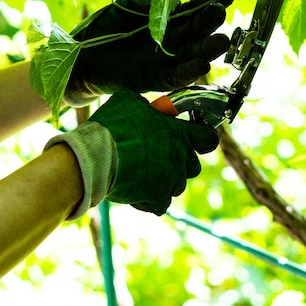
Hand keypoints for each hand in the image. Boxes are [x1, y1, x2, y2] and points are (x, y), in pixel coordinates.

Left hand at [64, 0, 234, 105]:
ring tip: (222, 41)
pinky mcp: (152, 79)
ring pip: (191, 55)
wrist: (80, 56)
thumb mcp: (125, 6)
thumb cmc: (103, 28)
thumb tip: (173, 3)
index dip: (211, 2)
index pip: (193, 11)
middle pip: (196, 32)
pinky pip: (175, 77)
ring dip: (207, 49)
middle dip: (210, 22)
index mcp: (166, 21)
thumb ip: (148, 2)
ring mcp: (163, 61)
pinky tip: (203, 64)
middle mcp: (169, 41)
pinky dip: (189, 71)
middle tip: (223, 13)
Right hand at [91, 90, 218, 214]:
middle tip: (160, 155)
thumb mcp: (128, 101)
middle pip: (193, 166)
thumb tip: (144, 107)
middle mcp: (180, 158)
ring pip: (177, 185)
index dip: (202, 138)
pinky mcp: (156, 198)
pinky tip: (136, 190)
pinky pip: (161, 204)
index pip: (208, 139)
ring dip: (165, 181)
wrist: (96, 156)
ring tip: (143, 173)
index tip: (192, 138)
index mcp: (179, 133)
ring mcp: (170, 180)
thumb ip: (144, 105)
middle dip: (180, 162)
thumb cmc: (113, 126)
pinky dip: (151, 200)